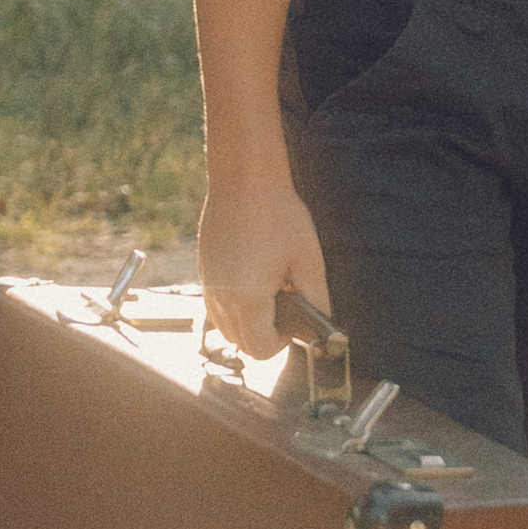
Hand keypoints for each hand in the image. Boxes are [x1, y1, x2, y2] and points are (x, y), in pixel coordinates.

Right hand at [198, 176, 331, 360]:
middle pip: (240, 343)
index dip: (282, 343)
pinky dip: (235, 307)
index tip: (295, 323)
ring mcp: (208, 286)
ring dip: (248, 324)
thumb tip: (324, 323)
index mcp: (247, 299)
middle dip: (265, 336)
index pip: (260, 349)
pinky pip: (217, 307)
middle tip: (287, 309)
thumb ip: (317, 298)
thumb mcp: (308, 259)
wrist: (243, 179)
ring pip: (225, 327)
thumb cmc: (278, 214)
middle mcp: (221, 298)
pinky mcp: (203, 273)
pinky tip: (255, 281)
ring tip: (272, 293)